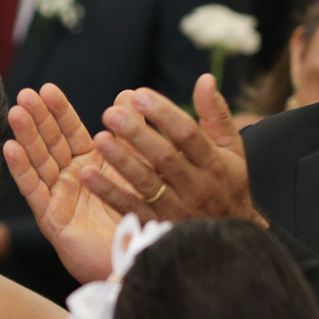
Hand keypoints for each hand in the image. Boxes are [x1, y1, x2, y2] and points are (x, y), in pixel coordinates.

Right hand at [3, 84, 130, 283]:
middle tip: (24, 93)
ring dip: (26, 137)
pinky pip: (35, 191)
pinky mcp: (53, 220)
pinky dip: (22, 169)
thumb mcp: (139, 167)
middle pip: (50, 143)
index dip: (59, 111)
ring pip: (39, 162)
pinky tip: (9, 147)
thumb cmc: (140, 215)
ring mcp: (59, 198)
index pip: (71, 132)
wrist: (142, 257)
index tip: (47, 88)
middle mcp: (71, 178)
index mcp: (91, 164)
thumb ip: (131, 133)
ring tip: (15, 112)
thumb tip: (128, 94)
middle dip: (37, 118)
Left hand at [85, 74, 266, 227]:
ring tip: (99, 138)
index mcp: (213, 163)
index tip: (138, 94)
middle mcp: (196, 186)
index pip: (188, 134)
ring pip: (147, 183)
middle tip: (111, 112)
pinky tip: (88, 174)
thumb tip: (205, 79)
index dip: (163, 113)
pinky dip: (109, 192)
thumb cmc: (227, 184)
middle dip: (138, 134)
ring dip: (122, 161)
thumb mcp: (230, 150)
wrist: (228, 239)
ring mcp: (177, 208)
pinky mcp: (158, 226)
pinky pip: (131, 208)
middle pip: (165, 157)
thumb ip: (216, 115)